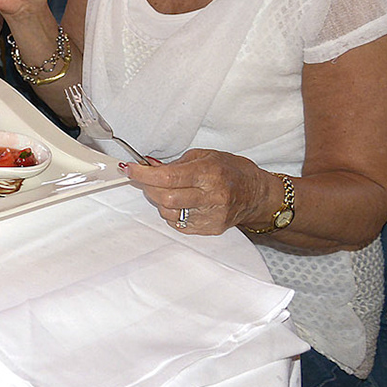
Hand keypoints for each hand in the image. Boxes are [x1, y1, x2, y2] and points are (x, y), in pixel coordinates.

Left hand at [120, 149, 277, 234]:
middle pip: (165, 198)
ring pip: (169, 212)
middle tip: (143, 178)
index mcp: (209, 174)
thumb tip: (148, 166)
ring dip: (159, 200)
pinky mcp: (210, 229)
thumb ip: (175, 163)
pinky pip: (179, 223)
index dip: (143, 174)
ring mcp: (211, 216)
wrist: (257, 194)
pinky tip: (180, 202)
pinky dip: (172, 212)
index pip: (168, 177)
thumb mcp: (204, 156)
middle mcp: (211, 196)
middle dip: (147, 187)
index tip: (129, 169)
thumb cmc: (231, 170)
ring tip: (167, 190)